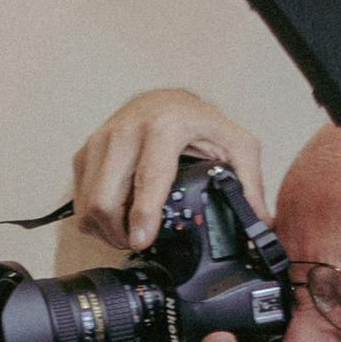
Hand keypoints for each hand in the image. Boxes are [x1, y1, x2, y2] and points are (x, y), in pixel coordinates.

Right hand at [66, 89, 268, 256]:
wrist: (163, 99)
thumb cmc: (198, 122)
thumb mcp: (235, 145)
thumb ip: (249, 183)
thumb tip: (261, 223)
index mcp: (165, 127)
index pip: (147, 177)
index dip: (142, 215)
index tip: (141, 240)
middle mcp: (126, 132)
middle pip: (105, 198)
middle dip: (118, 233)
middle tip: (138, 243)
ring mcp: (100, 141)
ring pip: (87, 203)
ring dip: (104, 229)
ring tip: (127, 234)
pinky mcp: (85, 153)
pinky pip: (79, 198)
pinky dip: (94, 217)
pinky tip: (117, 216)